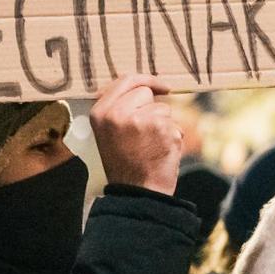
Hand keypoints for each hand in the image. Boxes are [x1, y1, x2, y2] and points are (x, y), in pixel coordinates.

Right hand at [89, 75, 182, 195]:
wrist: (137, 192)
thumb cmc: (126, 164)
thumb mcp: (108, 133)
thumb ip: (118, 108)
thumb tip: (144, 86)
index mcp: (100, 112)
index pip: (126, 80)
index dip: (147, 80)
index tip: (161, 86)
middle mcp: (117, 113)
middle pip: (146, 92)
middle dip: (152, 108)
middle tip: (145, 134)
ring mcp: (140, 120)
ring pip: (164, 108)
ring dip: (164, 124)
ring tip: (151, 146)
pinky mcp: (160, 129)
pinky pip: (174, 124)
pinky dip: (173, 137)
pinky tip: (161, 152)